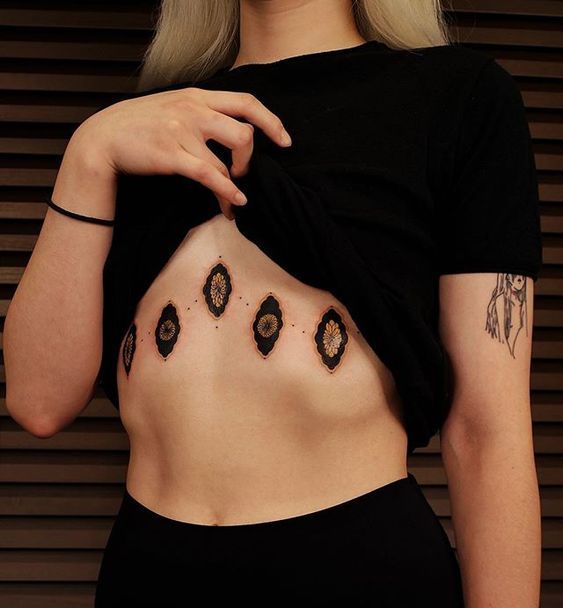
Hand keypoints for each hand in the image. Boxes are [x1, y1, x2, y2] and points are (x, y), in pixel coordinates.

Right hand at [71, 87, 292, 219]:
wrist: (103, 139)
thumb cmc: (139, 126)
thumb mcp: (173, 106)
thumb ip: (200, 111)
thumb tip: (228, 127)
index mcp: (197, 96)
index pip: (246, 101)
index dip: (271, 121)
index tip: (285, 141)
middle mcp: (194, 110)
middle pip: (245, 132)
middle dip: (251, 160)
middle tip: (245, 175)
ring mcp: (182, 132)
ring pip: (228, 160)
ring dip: (236, 185)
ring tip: (234, 201)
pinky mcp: (172, 155)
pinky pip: (209, 175)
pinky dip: (226, 191)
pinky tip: (234, 203)